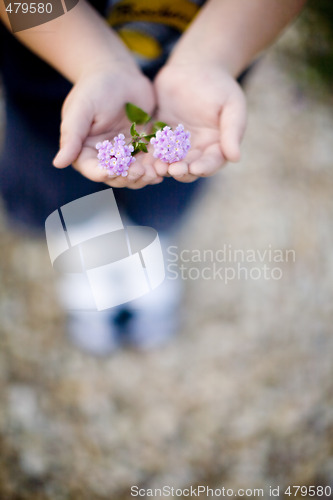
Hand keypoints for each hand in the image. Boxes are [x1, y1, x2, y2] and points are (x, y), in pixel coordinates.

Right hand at [53, 63, 162, 188]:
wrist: (119, 72)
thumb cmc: (95, 87)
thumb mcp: (81, 109)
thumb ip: (71, 136)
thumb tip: (57, 163)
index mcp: (84, 151)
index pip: (93, 170)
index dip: (103, 173)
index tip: (112, 171)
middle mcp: (104, 157)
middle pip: (116, 176)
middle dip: (128, 177)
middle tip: (141, 172)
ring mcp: (124, 154)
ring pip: (134, 174)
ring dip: (144, 177)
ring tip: (155, 173)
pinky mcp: (141, 148)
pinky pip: (149, 163)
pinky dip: (156, 167)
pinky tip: (164, 168)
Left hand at [153, 63, 246, 181]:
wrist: (192, 67)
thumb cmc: (218, 84)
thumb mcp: (232, 104)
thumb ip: (233, 130)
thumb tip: (235, 158)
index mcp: (216, 146)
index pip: (212, 162)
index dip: (204, 167)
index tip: (196, 168)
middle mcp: (196, 151)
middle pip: (189, 167)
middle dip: (181, 170)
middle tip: (172, 170)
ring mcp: (176, 146)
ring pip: (169, 162)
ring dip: (163, 167)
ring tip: (157, 167)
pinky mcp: (159, 138)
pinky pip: (153, 149)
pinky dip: (148, 156)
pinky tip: (143, 158)